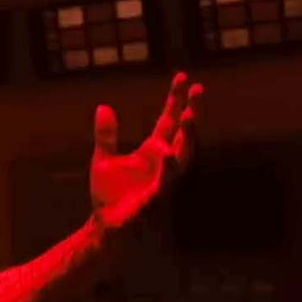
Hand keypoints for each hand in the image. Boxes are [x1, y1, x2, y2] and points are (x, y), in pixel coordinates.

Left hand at [89, 72, 202, 231]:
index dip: (175, 100)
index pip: (168, 120)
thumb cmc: (109, 195)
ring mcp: (163, 179)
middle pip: (184, 133)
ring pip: (183, 155)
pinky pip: (165, 182)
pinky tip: (167, 154)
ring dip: (188, 136)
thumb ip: (106, 135)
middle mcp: (163, 163)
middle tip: (198, 89)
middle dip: (192, 112)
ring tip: (189, 115)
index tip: (182, 77)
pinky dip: (167, 169)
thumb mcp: (102, 159)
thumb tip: (104, 107)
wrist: (105, 224)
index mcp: (152, 151)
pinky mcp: (156, 198)